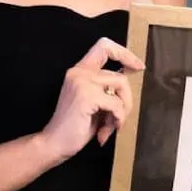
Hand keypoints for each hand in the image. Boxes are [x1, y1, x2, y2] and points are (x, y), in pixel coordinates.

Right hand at [36, 36, 141, 159]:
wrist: (54, 143)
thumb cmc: (74, 127)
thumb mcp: (94, 102)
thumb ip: (107, 89)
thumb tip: (130, 77)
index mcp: (79, 72)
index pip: (104, 46)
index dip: (124, 53)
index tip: (137, 66)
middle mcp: (79, 72)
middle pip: (120, 76)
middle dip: (127, 100)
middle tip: (120, 118)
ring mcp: (82, 82)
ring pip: (121, 87)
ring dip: (122, 111)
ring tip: (110, 126)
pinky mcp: (87, 96)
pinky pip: (116, 104)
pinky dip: (117, 119)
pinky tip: (106, 131)